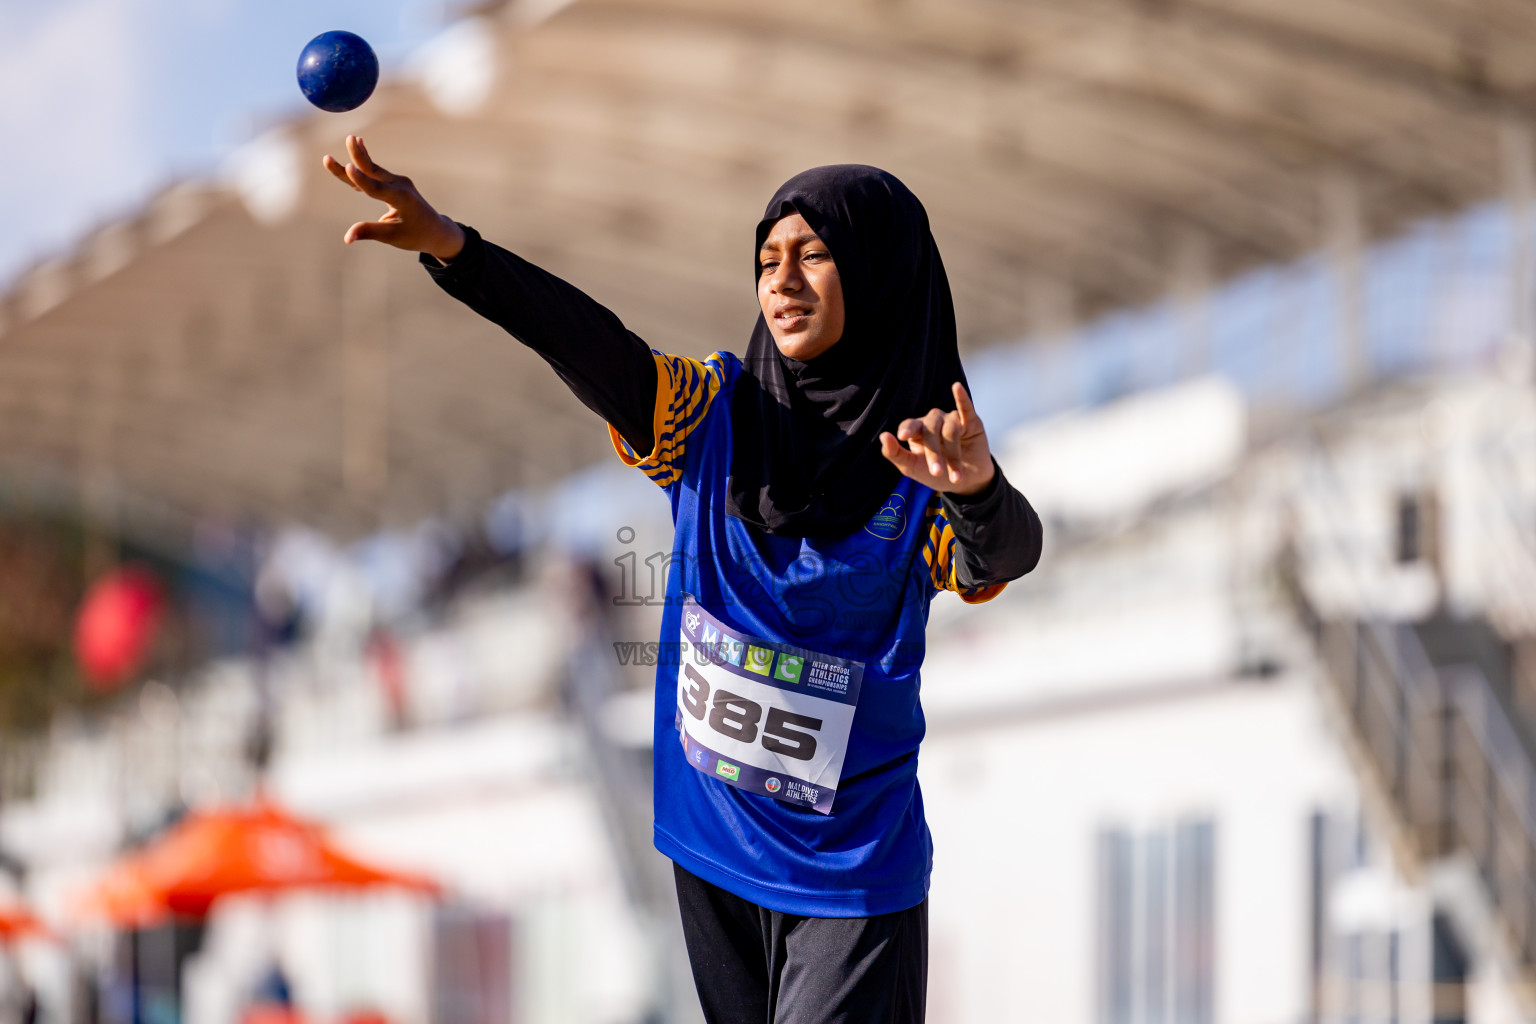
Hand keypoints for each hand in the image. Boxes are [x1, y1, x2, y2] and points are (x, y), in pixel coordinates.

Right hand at [322, 135, 464, 261]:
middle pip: (374, 171)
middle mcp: (400, 186)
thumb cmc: (415, 235)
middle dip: (358, 157)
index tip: (348, 168)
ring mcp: (399, 181)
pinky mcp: (395, 182)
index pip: (376, 188)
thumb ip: (369, 232)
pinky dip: (365, 162)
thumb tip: (347, 238)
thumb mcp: (393, 236)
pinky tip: (359, 144)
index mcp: (401, 199)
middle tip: (348, 139)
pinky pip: (376, 172)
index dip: (361, 180)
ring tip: (351, 138)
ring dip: (360, 156)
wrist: (435, 230)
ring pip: (374, 169)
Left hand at [879, 382, 995, 495]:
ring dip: (953, 455)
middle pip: (931, 430)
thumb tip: (883, 436)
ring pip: (950, 429)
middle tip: (937, 473)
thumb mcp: (912, 468)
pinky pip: (965, 407)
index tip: (902, 437)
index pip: (909, 425)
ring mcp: (951, 419)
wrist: (966, 482)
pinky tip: (956, 387)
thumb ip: (895, 454)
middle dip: (934, 453)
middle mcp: (933, 421)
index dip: (907, 429)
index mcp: (917, 430)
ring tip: (956, 477)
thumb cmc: (935, 474)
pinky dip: (961, 397)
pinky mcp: (971, 421)